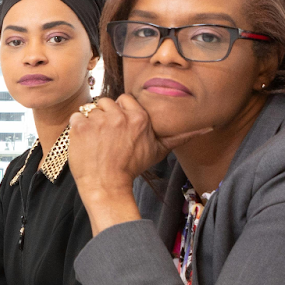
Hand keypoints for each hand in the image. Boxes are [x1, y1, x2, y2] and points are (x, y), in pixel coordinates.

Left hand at [68, 96, 211, 234]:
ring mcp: (98, 120)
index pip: (125, 99)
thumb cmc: (132, 167)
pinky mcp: (81, 126)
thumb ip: (180, 136)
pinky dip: (77, 127)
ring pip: (91, 108)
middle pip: (107, 102)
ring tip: (97, 140)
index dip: (120, 112)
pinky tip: (85, 141)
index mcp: (139, 117)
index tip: (120, 128)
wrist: (106, 185)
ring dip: (91, 121)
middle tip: (107, 136)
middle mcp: (119, 116)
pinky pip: (76, 116)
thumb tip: (208, 127)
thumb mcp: (159, 150)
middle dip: (105, 115)